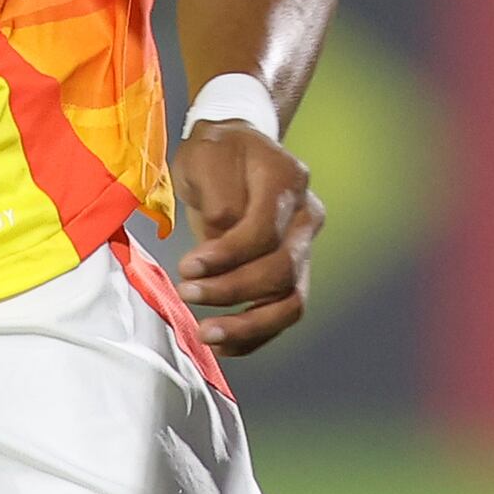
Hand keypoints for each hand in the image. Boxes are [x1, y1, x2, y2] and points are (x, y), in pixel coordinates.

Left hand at [172, 116, 322, 355]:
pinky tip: (221, 343)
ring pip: (291, 302)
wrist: (235, 151)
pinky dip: (254, 335)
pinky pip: (282, 313)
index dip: (226, 255)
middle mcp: (307, 216)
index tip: (186, 267)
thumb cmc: (216, 151)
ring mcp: (304, 247)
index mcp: (287, 180)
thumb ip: (218, 195)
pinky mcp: (292, 272)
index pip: (265, 231)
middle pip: (281, 270)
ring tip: (206, 334)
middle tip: (187, 294)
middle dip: (231, 290)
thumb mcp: (206, 154)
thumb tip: (221, 237)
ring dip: (249, 326)